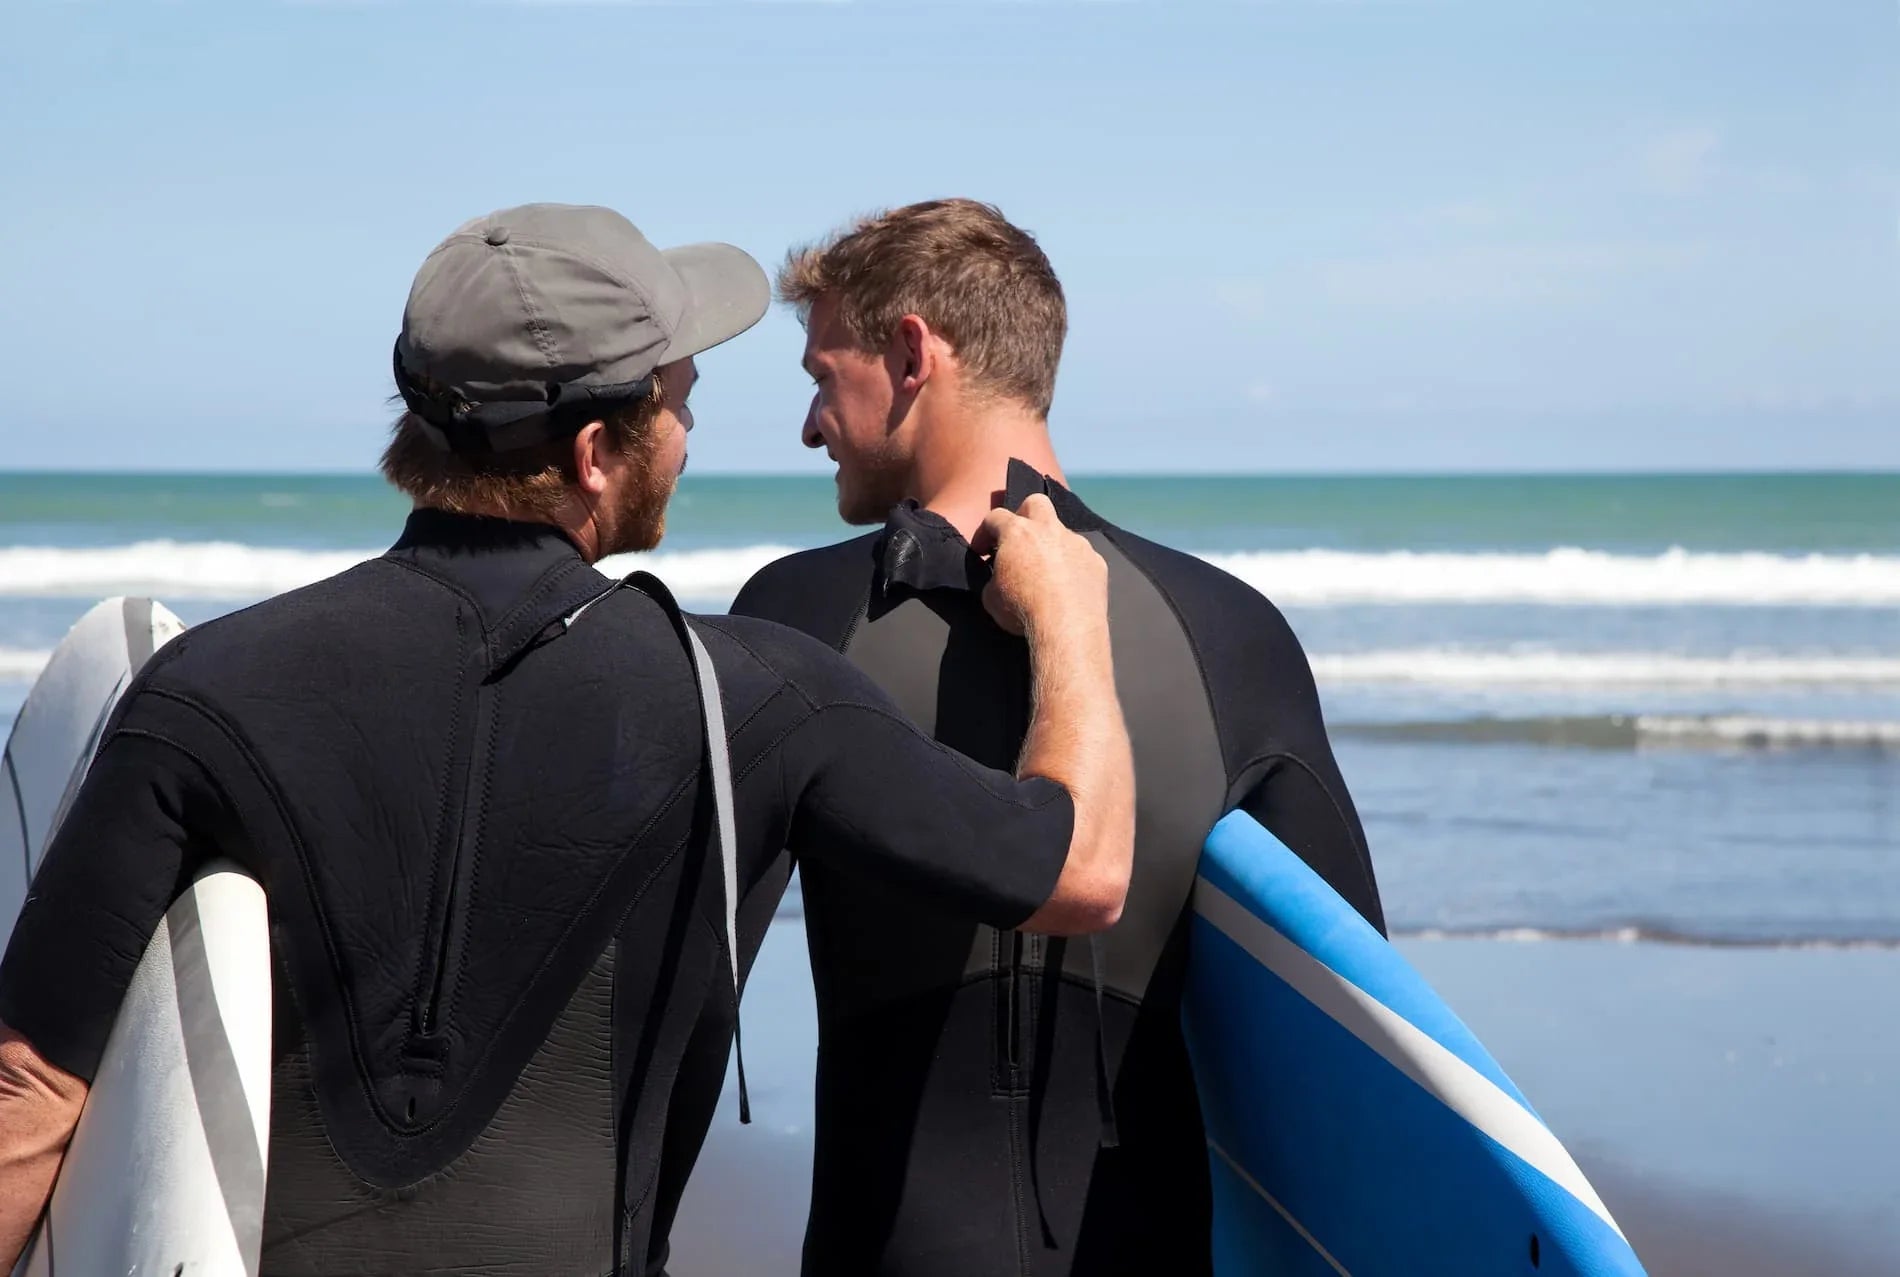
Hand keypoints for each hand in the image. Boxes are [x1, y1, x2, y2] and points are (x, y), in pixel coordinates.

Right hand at [973, 494, 1107, 637]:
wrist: (1067, 628)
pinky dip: (1073, 567)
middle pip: (1036, 503)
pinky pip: (1082, 557)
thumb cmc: (1022, 609)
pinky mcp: (1097, 562)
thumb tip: (999, 579)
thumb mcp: (990, 598)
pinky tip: (1070, 588)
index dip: (985, 532)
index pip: (995, 517)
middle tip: (1019, 540)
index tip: (983, 551)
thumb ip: (993, 579)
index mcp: (1017, 533)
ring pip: (1063, 533)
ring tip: (1048, 573)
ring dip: (1052, 547)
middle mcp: (1049, 530)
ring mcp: (1077, 543)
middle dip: (1025, 515)